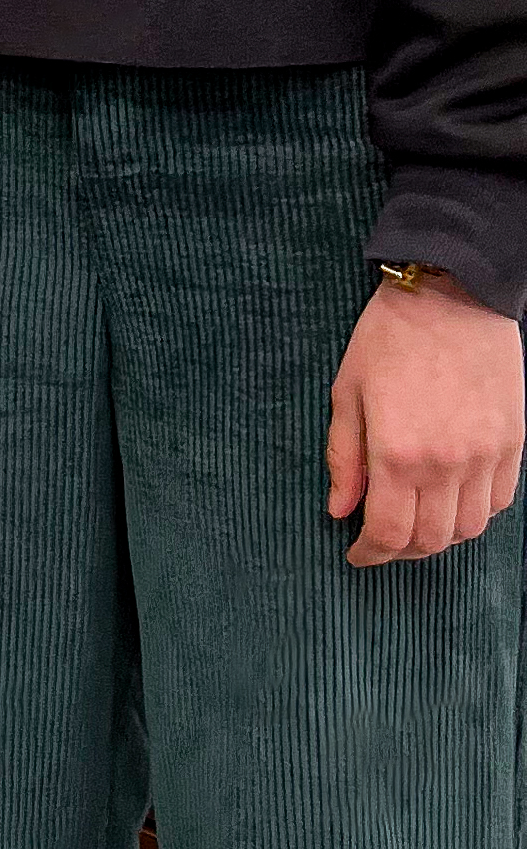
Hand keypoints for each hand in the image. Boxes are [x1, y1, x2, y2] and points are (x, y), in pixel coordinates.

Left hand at [325, 271, 523, 564]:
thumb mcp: (347, 392)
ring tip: (415, 521)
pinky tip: (450, 499)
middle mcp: (446, 464)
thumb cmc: (389, 338)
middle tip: (381, 541)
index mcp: (397, 453)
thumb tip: (339, 510)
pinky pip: (498, 502)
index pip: (387, 533)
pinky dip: (474, 513)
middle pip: (429, 540)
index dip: (369, 554)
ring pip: (467, 529)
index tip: (356, 554)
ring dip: (439, 536)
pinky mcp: (512, 443)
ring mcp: (485, 456)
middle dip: (400, 551)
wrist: (453, 294)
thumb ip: (343, 457)